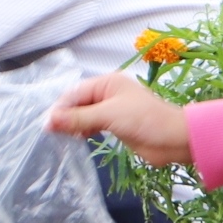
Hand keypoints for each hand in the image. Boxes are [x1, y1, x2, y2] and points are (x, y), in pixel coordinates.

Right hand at [44, 71, 193, 165]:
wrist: (175, 140)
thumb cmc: (146, 120)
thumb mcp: (108, 116)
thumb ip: (78, 118)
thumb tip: (48, 121)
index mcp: (107, 83)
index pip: (75, 93)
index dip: (60, 108)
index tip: (48, 125)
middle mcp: (107, 94)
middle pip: (77, 104)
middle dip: (65, 117)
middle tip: (53, 133)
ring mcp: (111, 110)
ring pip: (83, 116)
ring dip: (72, 126)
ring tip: (64, 138)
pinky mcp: (114, 126)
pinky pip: (91, 126)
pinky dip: (82, 132)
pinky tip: (76, 139)